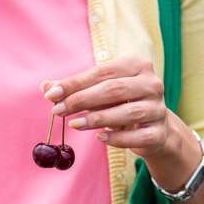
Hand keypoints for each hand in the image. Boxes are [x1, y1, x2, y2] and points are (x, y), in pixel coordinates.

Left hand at [43, 55, 168, 158]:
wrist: (153, 128)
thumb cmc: (121, 103)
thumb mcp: (99, 91)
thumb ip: (75, 88)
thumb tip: (45, 86)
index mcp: (137, 65)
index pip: (102, 72)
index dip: (75, 83)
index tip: (51, 94)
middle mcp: (152, 84)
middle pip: (114, 89)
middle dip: (82, 100)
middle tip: (57, 111)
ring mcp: (158, 109)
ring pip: (127, 112)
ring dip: (97, 119)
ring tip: (74, 124)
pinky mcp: (158, 133)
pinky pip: (136, 137)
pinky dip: (116, 139)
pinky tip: (99, 138)